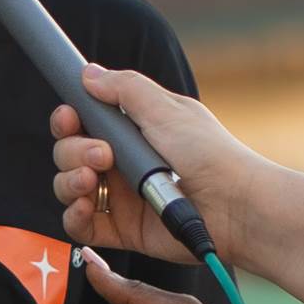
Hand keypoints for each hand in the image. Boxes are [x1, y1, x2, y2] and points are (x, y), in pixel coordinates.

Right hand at [44, 63, 259, 262]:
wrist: (234, 203)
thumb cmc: (210, 154)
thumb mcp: (167, 109)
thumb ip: (125, 88)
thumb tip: (90, 74)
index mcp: (132, 130)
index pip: (84, 122)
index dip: (69, 120)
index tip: (69, 117)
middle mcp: (122, 162)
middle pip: (70, 153)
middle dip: (73, 151)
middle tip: (102, 154)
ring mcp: (120, 197)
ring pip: (69, 187)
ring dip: (68, 180)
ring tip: (90, 179)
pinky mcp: (122, 229)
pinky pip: (81, 225)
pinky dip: (74, 216)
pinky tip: (84, 207)